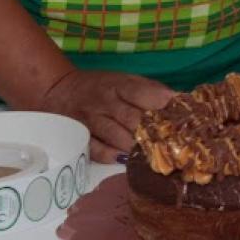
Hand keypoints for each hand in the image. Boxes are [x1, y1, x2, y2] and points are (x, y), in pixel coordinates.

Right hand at [39, 69, 174, 162]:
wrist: (58, 90)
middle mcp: (103, 102)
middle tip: (172, 143)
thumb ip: (151, 90)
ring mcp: (89, 121)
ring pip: (116, 136)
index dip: (160, 103)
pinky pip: (96, 150)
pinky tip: (126, 159)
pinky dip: (113, 156)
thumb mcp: (125, 80)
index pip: (139, 92)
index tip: (178, 115)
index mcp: (117, 85)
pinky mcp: (78, 137)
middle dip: (153, 131)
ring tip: (154, 154)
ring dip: (137, 146)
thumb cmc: (102, 87)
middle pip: (132, 118)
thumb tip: (181, 101)